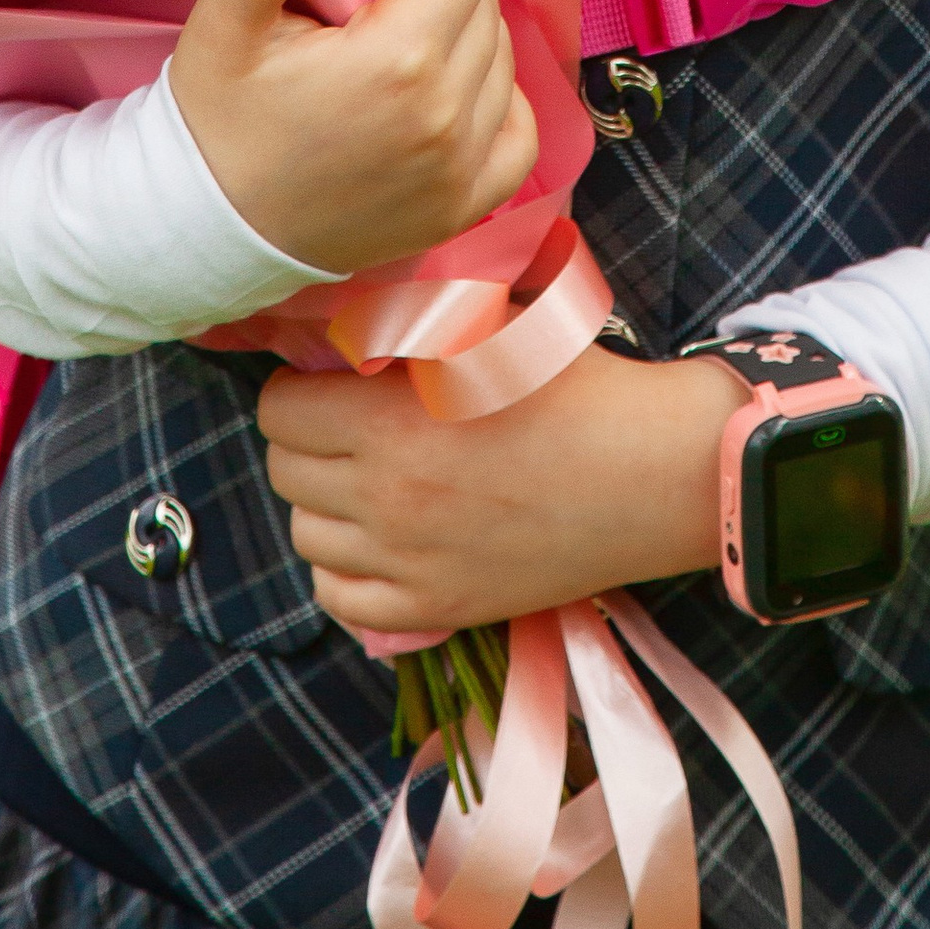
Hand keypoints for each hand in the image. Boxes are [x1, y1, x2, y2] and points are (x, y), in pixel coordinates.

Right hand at [171, 0, 538, 275]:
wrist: (208, 231)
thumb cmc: (216, 124)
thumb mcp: (224, 30)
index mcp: (395, 62)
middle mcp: (442, 117)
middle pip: (484, 13)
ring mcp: (457, 171)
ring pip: (503, 68)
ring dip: (478, 33)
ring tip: (434, 18)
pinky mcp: (458, 210)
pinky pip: (518, 142)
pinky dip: (506, 107)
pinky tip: (470, 87)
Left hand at [257, 343, 740, 636]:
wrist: (650, 472)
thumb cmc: (575, 385)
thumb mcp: (486, 327)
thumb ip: (408, 322)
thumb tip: (340, 321)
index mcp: (390, 423)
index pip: (279, 412)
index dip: (301, 390)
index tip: (331, 384)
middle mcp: (386, 499)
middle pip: (285, 474)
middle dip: (308, 443)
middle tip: (349, 428)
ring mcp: (409, 562)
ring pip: (306, 538)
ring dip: (327, 505)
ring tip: (369, 482)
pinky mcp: (438, 607)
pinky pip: (341, 602)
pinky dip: (347, 572)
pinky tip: (381, 541)